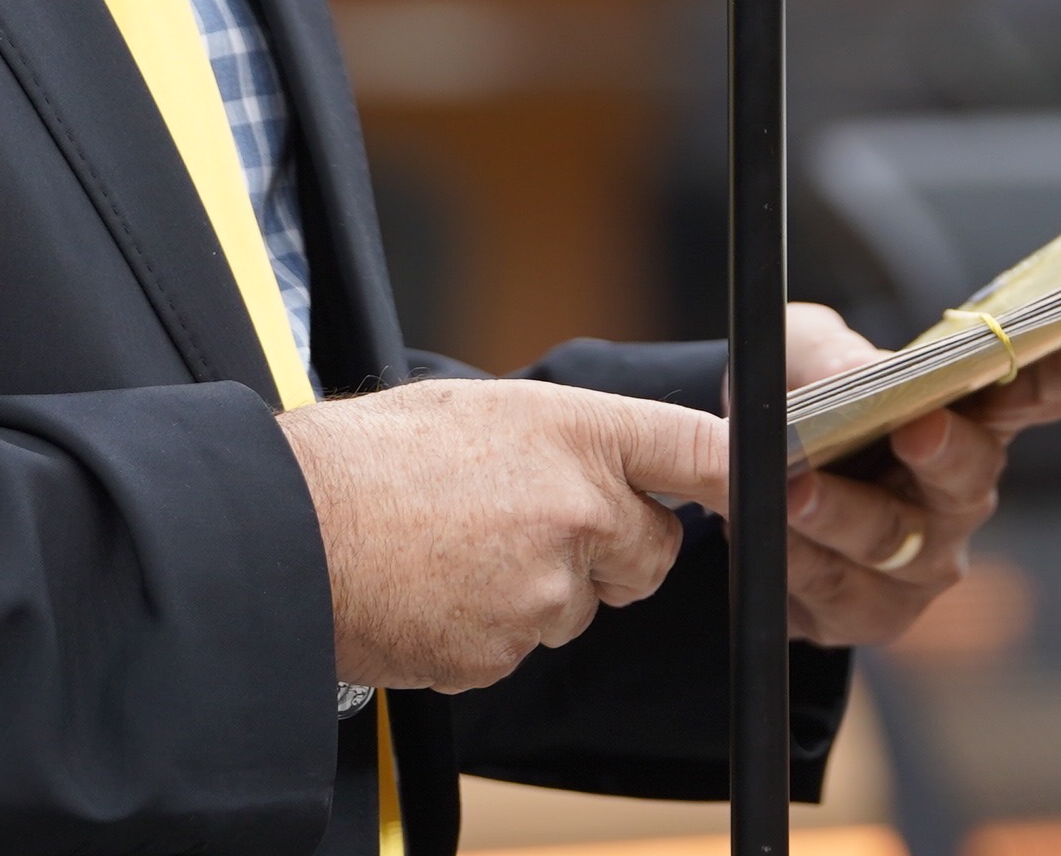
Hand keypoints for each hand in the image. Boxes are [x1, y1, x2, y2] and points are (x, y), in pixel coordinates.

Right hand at [277, 379, 722, 692]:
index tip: (771, 481)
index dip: (744, 469)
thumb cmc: (366, 460)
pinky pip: (524, 645)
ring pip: (582, 604)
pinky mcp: (509, 650)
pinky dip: (490, 629)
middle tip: (534, 525)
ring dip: (540, 590)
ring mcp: (547, 589)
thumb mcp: (472, 409)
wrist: (290, 533)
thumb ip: (554, 438)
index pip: (698, 449)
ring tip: (456, 553)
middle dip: (613, 549)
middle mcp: (577, 509)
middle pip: (653, 549)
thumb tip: (593, 463)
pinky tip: (437, 592)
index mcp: (572, 432)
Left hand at [775, 304, 1060, 646]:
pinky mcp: (871, 611)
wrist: (740, 481)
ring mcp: (922, 560)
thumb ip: (826, 356)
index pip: (1030, 393)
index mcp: (965, 416)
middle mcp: (959, 494)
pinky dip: (791, 554)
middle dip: (942, 451)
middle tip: (917, 427)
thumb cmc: (801, 401)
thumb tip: (851, 378)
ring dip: (839, 511)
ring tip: (792, 487)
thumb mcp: (798, 352)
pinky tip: (760, 528)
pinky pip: (832, 587)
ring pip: (889, 538)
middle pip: (966, 475)